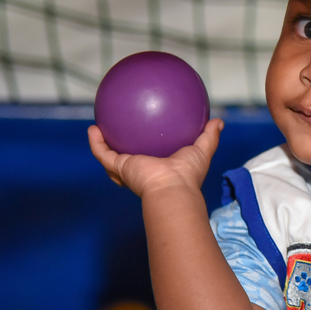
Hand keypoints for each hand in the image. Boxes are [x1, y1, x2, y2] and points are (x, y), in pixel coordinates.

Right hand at [88, 119, 223, 197]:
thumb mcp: (202, 150)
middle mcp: (141, 171)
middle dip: (120, 150)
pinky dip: (95, 143)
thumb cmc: (188, 174)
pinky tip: (92, 128)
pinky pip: (102, 154)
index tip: (144, 133)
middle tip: (117, 132)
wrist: (173, 188)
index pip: (150, 158)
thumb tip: (218, 121)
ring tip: (97, 128)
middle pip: (127, 161)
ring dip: (101, 145)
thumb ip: (209, 136)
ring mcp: (128, 171)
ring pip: (109, 159)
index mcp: (159, 168)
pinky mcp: (119, 169)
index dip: (145, 148)